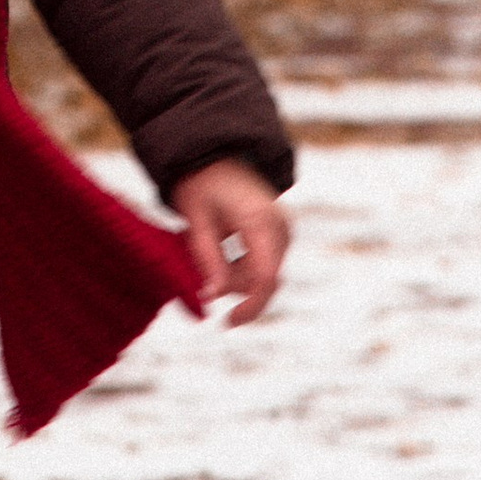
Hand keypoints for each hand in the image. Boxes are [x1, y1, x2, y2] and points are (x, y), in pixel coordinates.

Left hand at [170, 158, 290, 325]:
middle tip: (201, 274)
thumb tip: (212, 297)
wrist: (215, 156)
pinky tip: (221, 253)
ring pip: (264, 275)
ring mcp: (284, 230)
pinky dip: (242, 269)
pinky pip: (265, 264)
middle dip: (233, 287)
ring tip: (207, 252)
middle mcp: (280, 226)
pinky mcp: (280, 234)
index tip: (226, 323)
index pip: (265, 277)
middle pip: (264, 280)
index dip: (249, 306)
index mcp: (260, 221)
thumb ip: (207, 259)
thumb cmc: (200, 185)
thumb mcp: (196, 221)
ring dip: (235, 278)